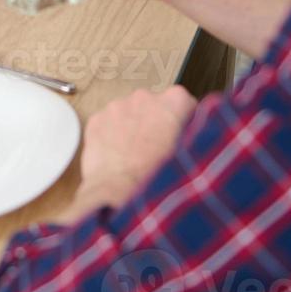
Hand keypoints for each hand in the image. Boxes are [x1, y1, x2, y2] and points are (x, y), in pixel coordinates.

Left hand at [63, 87, 197, 217]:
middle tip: (154, 150)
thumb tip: (194, 130)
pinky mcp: (97, 119)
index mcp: (175, 102)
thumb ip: (193, 134)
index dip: (182, 122)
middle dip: (154, 123)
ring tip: (134, 157)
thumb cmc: (160, 178)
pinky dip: (111, 136)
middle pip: (153, 106)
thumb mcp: (192, 154)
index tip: (179, 137)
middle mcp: (145, 97)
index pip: (184, 103)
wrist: (120, 194)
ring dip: (131, 128)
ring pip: (128, 114)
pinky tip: (117, 157)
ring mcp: (117, 106)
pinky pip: (107, 124)